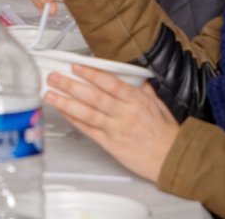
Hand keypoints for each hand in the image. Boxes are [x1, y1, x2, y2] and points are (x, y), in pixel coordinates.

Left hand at [45, 67, 178, 182]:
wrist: (173, 159)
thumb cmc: (166, 132)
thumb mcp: (157, 103)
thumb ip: (141, 88)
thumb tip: (131, 74)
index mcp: (136, 100)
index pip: (110, 83)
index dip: (92, 74)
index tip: (76, 66)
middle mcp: (124, 113)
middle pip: (94, 96)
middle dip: (71, 85)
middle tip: (54, 77)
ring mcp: (116, 129)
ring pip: (88, 113)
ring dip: (67, 103)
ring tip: (51, 94)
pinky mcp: (111, 145)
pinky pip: (90, 131)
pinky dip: (75, 121)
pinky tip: (64, 112)